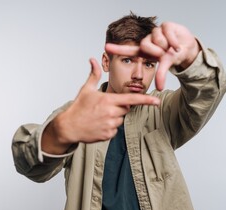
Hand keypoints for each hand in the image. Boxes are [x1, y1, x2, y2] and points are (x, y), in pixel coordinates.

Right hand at [41, 58, 159, 153]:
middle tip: (104, 108)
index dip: (146, 100)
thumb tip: (92, 59)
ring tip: (99, 117)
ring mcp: (110, 125)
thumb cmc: (78, 107)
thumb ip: (94, 74)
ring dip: (114, 118)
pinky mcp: (108, 135)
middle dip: (119, 107)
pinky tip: (98, 125)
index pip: (131, 100)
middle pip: (126, 109)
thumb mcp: (86, 89)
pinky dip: (109, 127)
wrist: (69, 127)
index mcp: (108, 100)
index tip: (157, 101)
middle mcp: (111, 113)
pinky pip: (115, 130)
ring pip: (120, 119)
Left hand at [105, 22, 200, 90]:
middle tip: (163, 54)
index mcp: (144, 51)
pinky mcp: (166, 26)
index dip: (118, 49)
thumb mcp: (165, 66)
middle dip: (156, 52)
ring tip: (171, 48)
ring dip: (167, 46)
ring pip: (157, 39)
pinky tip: (177, 45)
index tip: (106, 48)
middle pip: (144, 45)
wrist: (187, 48)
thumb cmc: (172, 56)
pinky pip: (167, 33)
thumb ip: (160, 75)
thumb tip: (159, 88)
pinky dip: (174, 41)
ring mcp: (156, 32)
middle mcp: (148, 41)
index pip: (128, 50)